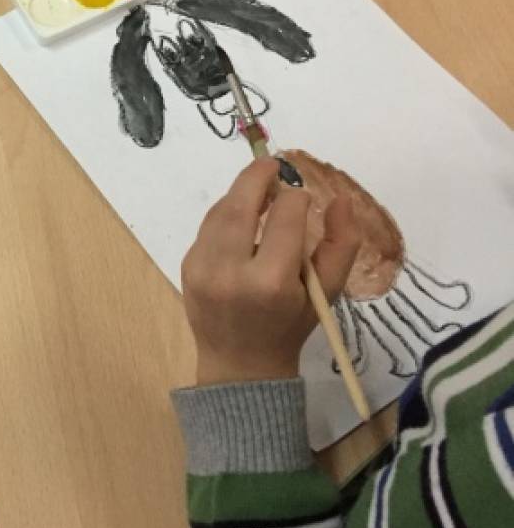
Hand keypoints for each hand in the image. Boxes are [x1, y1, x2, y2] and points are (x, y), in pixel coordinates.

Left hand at [180, 158, 360, 385]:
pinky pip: (207, 228)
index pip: (285, 217)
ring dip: (239, 194)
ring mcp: (202, 268)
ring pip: (220, 212)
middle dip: (257, 177)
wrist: (240, 364)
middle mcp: (230, 272)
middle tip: (273, 164)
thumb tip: (341, 200)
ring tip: (260, 188)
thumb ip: (341, 245)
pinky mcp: (187, 267)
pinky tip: (242, 216)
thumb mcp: (325, 293)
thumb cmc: (289, 327)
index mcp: (271, 281)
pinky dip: (225, 215)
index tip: (302, 197)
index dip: (296, 198)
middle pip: (240, 205)